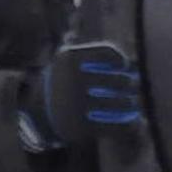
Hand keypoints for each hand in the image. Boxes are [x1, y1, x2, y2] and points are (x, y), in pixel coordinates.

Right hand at [22, 37, 141, 153]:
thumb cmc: (60, 82)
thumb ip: (83, 48)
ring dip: (131, 104)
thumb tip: (112, 45)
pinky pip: (113, 125)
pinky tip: (132, 121)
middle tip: (134, 87)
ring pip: (119, 104)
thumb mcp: (63, 60)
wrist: (36, 112)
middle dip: (130, 84)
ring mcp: (77, 103)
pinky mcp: (80, 125)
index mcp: (69, 59)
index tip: (125, 66)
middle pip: (118, 80)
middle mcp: (73, 79)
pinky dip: (126, 124)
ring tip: (133, 104)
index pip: (107, 52)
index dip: (121, 59)